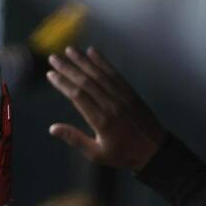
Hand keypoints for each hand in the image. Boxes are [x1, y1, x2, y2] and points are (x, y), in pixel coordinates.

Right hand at [46, 47, 165, 170]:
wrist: (154, 150)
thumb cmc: (122, 155)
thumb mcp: (96, 154)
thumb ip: (75, 139)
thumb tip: (52, 128)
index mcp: (101, 121)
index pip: (78, 96)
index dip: (63, 83)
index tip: (50, 74)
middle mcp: (111, 105)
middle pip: (86, 81)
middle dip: (68, 68)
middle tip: (53, 57)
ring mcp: (122, 96)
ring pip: (99, 74)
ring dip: (83, 60)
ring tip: (69, 50)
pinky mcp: (130, 92)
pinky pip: (114, 74)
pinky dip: (103, 62)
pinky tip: (93, 52)